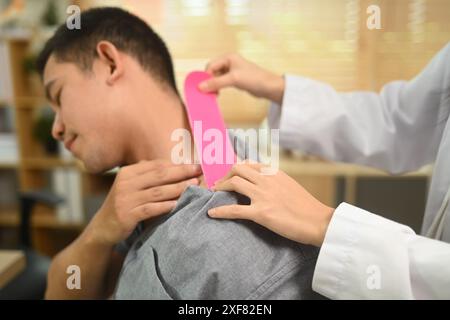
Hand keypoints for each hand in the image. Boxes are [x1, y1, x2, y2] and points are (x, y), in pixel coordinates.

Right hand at [88, 160, 201, 244]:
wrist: (103, 227)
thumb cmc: (124, 204)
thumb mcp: (132, 186)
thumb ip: (148, 176)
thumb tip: (175, 167)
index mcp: (128, 173)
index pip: (156, 166)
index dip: (176, 164)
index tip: (194, 164)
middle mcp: (125, 183)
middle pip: (159, 176)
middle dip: (181, 172)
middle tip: (198, 171)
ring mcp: (125, 199)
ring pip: (157, 192)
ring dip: (177, 188)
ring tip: (193, 186)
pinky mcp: (126, 214)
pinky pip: (149, 209)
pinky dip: (164, 206)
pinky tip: (176, 205)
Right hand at [199, 54, 284, 104]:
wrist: (268, 87)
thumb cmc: (254, 79)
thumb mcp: (233, 79)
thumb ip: (216, 83)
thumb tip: (200, 87)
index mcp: (228, 57)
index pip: (210, 66)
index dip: (206, 76)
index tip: (202, 87)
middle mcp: (229, 62)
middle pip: (212, 71)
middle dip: (209, 81)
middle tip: (208, 92)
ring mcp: (232, 71)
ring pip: (216, 78)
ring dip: (213, 86)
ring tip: (214, 94)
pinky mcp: (235, 79)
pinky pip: (221, 82)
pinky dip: (218, 88)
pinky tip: (218, 94)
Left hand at [208, 163, 334, 246]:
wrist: (319, 222)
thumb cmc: (307, 207)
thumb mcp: (290, 186)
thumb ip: (275, 181)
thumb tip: (262, 181)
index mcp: (275, 173)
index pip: (249, 163)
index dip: (235, 168)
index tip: (228, 174)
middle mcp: (267, 180)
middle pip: (237, 169)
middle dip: (225, 175)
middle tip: (219, 184)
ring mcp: (263, 196)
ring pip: (234, 183)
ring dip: (220, 187)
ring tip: (214, 193)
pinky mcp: (261, 213)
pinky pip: (234, 210)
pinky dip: (220, 211)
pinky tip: (212, 214)